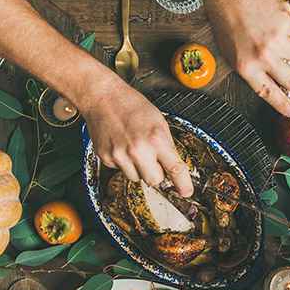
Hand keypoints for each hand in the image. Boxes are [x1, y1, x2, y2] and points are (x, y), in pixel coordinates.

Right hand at [79, 82, 192, 196]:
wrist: (103, 97)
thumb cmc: (132, 106)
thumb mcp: (159, 122)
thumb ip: (167, 146)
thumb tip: (173, 168)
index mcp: (156, 139)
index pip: (175, 168)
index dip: (183, 184)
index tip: (186, 192)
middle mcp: (138, 150)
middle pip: (155, 181)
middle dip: (157, 174)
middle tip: (152, 158)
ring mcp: (120, 155)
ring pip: (137, 178)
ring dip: (139, 168)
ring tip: (133, 147)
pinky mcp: (106, 158)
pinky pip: (121, 171)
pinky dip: (124, 162)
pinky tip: (122, 145)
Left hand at [199, 0, 289, 118]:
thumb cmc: (225, 17)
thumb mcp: (230, 51)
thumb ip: (251, 68)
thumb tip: (269, 80)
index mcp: (246, 66)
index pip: (270, 94)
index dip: (284, 106)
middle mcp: (263, 56)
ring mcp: (277, 39)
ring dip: (289, 47)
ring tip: (271, 34)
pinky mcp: (286, 22)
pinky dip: (285, 25)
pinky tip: (270, 17)